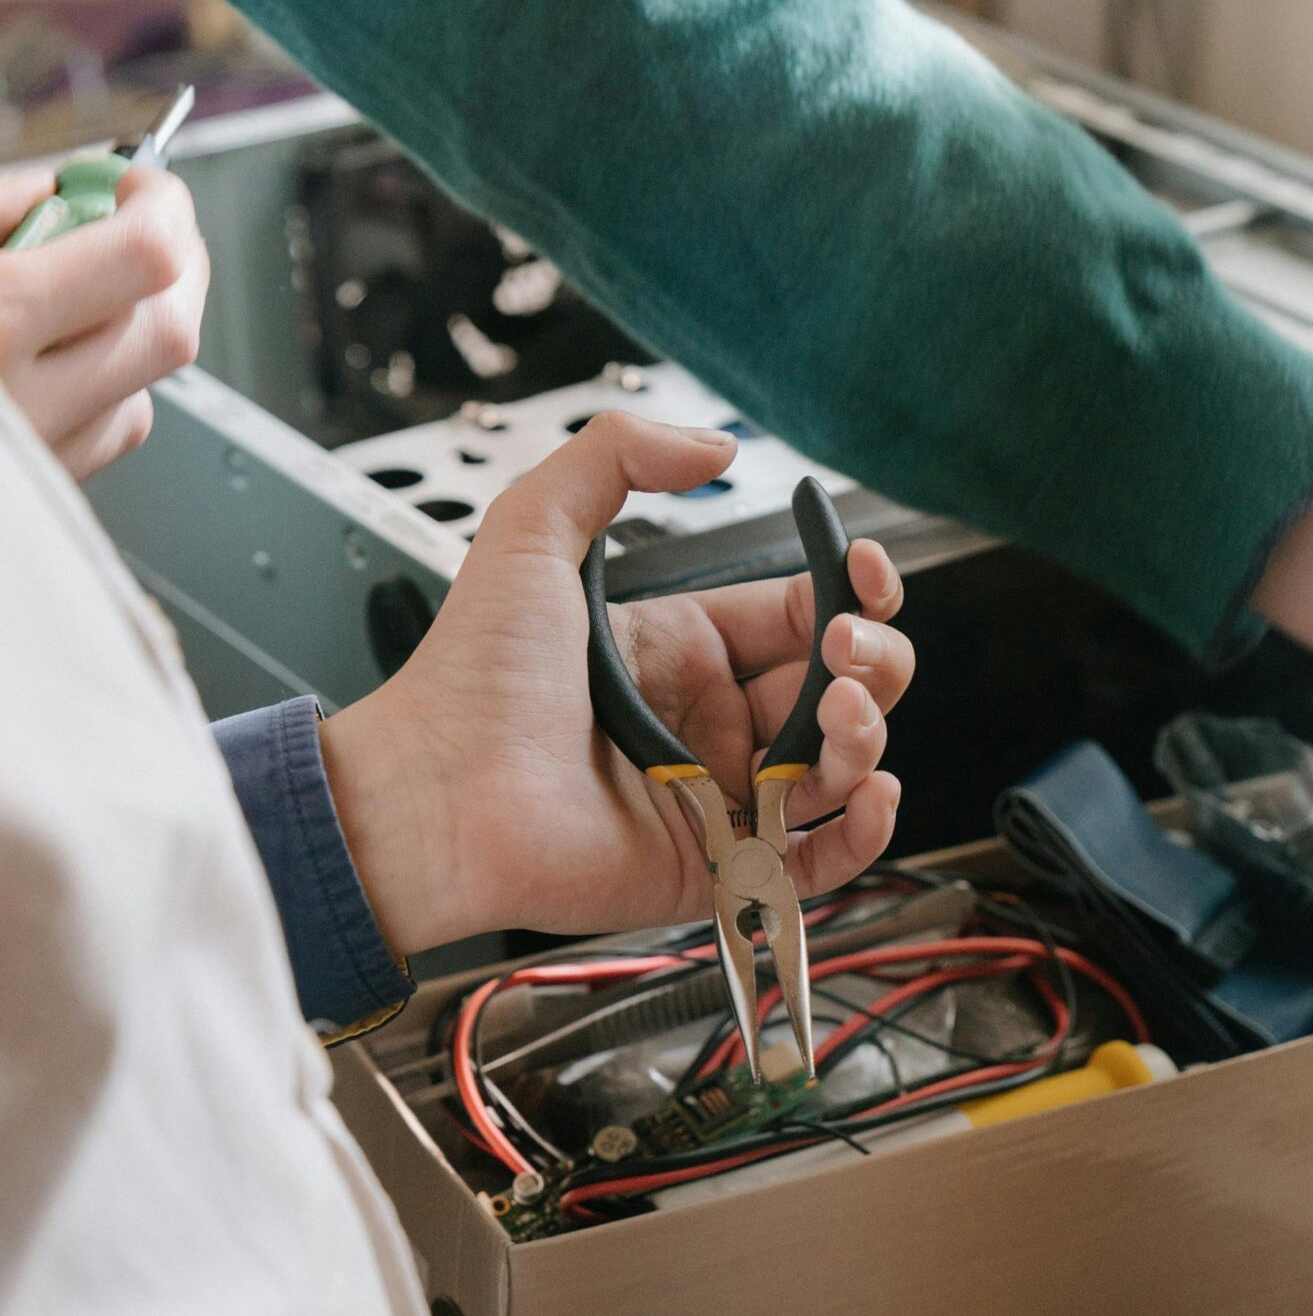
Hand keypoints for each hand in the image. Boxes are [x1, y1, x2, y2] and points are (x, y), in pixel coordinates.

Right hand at [0, 163, 207, 479]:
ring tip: (66, 293)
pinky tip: (52, 355)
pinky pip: (115, 427)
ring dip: (131, 324)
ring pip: (150, 383)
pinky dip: (106, 380)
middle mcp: (33, 404)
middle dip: (172, 263)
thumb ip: (8, 205)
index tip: (139, 184)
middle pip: (174, 327)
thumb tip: (72, 185)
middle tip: (134, 225)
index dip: (160, 204)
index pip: (149, 255)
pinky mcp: (52, 486)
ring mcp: (47, 455)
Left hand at [320, 415, 912, 953]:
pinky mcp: (719, 869)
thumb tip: (714, 446)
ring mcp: (720, 799)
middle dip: (871, 661)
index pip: (801, 617)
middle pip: (840, 690)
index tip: (864, 575)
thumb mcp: (531, 528)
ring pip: (841, 766)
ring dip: (868, 733)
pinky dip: (866, 831)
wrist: (436, 795)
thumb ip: (614, 456)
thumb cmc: (469, 679)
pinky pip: (820, 858)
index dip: (849, 595)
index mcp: (682, 648)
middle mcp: (709, 724)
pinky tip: (874, 790)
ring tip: (839, 713)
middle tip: (843, 651)